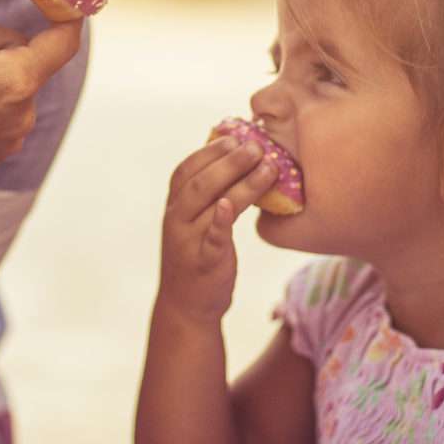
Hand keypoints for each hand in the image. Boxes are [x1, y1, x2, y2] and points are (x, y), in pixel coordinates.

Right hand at [155, 137, 276, 326]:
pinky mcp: (204, 263)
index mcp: (175, 207)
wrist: (186, 307)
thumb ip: (210, 196)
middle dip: (229, 161)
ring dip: (241, 183)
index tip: (234, 136)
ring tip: (269, 167)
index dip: (209, 151)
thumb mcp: (196, 223)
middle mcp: (177, 220)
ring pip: (212, 204)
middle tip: (258, 146)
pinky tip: (232, 206)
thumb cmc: (198, 256)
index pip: (186, 170)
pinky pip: (212, 238)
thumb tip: (239, 158)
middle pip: (200, 182)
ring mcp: (188, 242)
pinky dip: (220, 221)